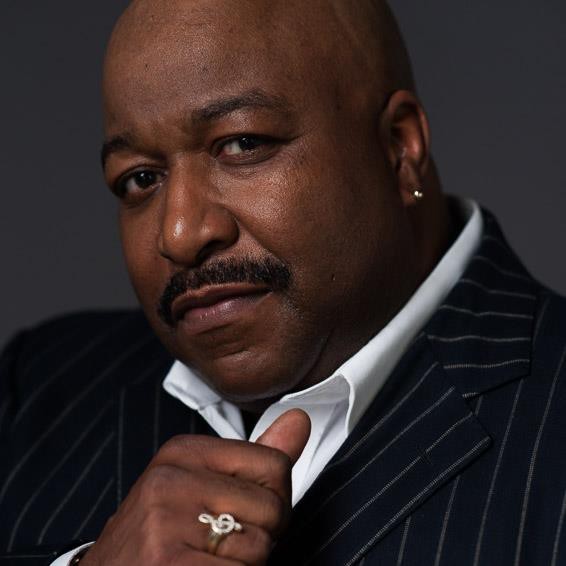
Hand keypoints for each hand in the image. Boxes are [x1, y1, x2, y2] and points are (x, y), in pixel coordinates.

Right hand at [80, 409, 310, 565]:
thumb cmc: (159, 538)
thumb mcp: (201, 485)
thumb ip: (256, 458)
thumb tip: (299, 420)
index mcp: (183, 452)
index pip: (274, 466)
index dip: (269, 500)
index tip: (238, 512)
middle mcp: (170, 480)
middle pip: (273, 508)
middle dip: (259, 537)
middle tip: (217, 545)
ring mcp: (164, 523)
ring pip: (259, 548)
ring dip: (243, 565)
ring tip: (202, 561)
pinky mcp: (167, 564)